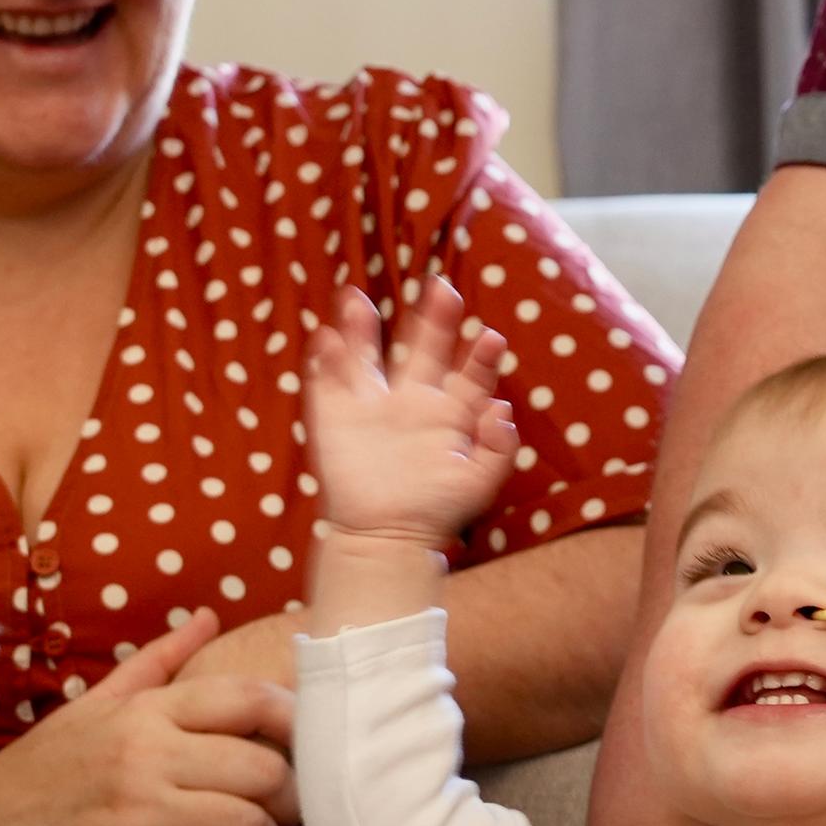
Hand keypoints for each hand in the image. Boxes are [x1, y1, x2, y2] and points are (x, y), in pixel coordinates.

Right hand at [0, 606, 294, 825]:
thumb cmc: (45, 770)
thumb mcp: (95, 705)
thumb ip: (158, 663)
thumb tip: (211, 619)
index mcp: (146, 712)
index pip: (248, 699)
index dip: (293, 722)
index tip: (302, 747)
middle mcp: (147, 755)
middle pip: (262, 770)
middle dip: (286, 799)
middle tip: (279, 814)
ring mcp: (138, 813)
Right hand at [309, 278, 522, 545]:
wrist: (386, 539)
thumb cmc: (437, 510)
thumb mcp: (479, 483)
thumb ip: (499, 448)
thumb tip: (501, 407)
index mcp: (449, 412)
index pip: (469, 374)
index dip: (481, 356)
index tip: (492, 337)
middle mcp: (410, 400)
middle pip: (423, 348)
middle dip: (433, 318)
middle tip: (442, 287)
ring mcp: (371, 407)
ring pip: (364, 355)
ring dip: (360, 327)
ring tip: (355, 296)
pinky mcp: (335, 420)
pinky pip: (326, 383)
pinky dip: (324, 361)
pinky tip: (325, 339)